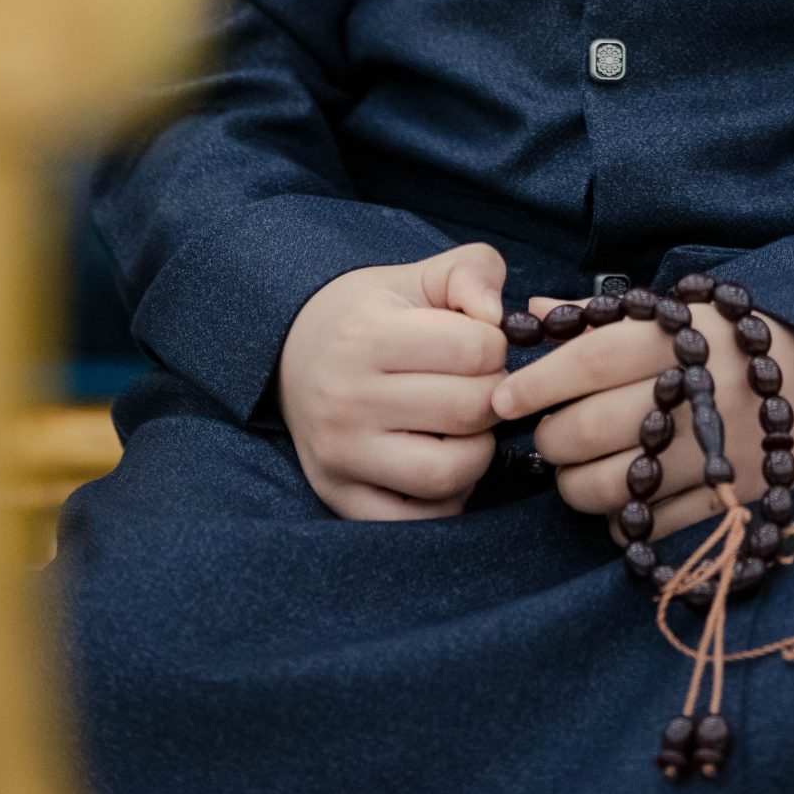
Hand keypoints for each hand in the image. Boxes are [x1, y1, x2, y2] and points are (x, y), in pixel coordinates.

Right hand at [277, 242, 507, 521]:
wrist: (293, 351)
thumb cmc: (370, 314)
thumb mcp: (418, 276)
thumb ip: (472, 272)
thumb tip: (501, 317)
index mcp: (368, 335)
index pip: (474, 349)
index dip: (496, 344)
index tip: (482, 344)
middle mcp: (347, 398)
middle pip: (468, 410)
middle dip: (495, 397)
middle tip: (484, 386)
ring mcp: (340, 454)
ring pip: (446, 473)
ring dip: (479, 452)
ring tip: (468, 428)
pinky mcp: (338, 495)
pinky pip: (415, 520)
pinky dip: (446, 500)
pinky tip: (446, 465)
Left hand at [493, 296, 793, 545]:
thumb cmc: (734, 338)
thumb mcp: (679, 310)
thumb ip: (602, 315)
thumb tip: (529, 315)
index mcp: (679, 337)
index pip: (587, 361)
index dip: (536, 382)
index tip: (501, 397)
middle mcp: (696, 394)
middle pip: (591, 430)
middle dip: (550, 441)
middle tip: (546, 438)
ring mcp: (716, 454)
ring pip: (612, 488)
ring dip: (575, 487)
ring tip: (575, 471)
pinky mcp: (733, 501)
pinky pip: (651, 528)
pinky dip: (621, 520)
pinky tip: (622, 498)